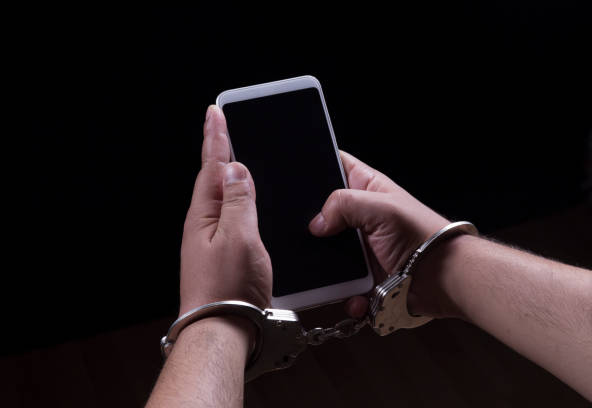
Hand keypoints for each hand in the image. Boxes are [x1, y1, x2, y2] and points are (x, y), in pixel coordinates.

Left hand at [179, 105, 271, 316]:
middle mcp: (204, 226)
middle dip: (218, 151)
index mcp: (204, 215)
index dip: (216, 138)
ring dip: (229, 177)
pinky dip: (239, 204)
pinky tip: (247, 205)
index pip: (211, 166)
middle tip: (220, 127)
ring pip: (223, 200)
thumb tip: (236, 169)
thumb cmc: (229, 290)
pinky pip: (232, 219)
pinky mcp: (225, 258)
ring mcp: (212, 243)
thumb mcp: (238, 236)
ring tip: (234, 158)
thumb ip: (239, 200)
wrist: (223, 332)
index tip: (215, 113)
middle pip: (213, 180)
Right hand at [308, 151, 451, 317]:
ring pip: (325, 251)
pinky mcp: (361, 274)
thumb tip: (316, 222)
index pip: (335, 166)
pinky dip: (343, 291)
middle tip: (308, 229)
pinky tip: (354, 293)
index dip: (317, 166)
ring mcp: (359, 246)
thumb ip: (343, 203)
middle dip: (312, 223)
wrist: (443, 279)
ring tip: (331, 269)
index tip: (295, 175)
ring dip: (324, 263)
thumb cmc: (423, 236)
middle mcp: (360, 216)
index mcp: (366, 188)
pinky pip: (339, 283)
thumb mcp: (381, 208)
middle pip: (322, 212)